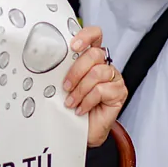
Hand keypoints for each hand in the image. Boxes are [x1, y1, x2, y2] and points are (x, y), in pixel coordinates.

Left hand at [62, 26, 126, 146]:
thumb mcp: (64, 84)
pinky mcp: (119, 92)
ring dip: (80, 90)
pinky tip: (81, 109)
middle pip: (94, 54)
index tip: (73, 45)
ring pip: (98, 73)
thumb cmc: (72, 106)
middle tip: (65, 86)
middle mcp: (104, 64)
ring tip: (71, 102)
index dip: (86, 35)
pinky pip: (102, 90)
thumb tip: (47, 61)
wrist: (81, 131)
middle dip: (76, 71)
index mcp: (90, 58)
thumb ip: (63, 70)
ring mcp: (114, 77)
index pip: (95, 35)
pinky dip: (88, 100)